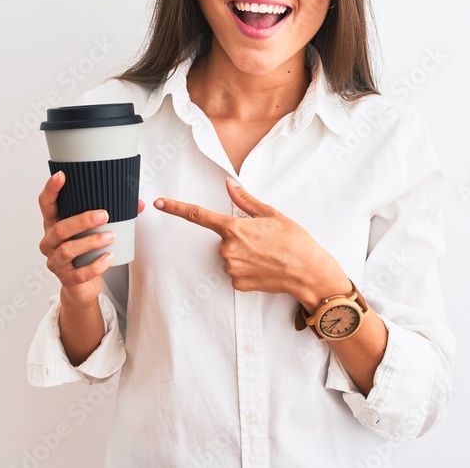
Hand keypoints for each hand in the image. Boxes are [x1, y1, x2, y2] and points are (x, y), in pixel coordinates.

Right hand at [38, 171, 144, 307]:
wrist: (81, 285)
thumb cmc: (86, 252)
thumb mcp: (94, 231)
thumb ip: (114, 216)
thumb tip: (138, 203)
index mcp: (53, 224)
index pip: (46, 204)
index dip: (51, 190)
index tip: (62, 175)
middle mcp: (49, 242)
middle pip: (60, 229)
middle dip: (82, 220)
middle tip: (104, 215)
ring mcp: (55, 262)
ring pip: (68, 250)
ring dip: (91, 242)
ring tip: (110, 236)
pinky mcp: (66, 279)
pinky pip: (79, 273)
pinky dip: (96, 266)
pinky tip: (109, 258)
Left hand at [153, 177, 345, 303]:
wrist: (308, 272)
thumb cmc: (295, 241)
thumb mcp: (272, 214)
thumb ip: (245, 201)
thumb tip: (229, 185)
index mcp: (234, 228)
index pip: (198, 215)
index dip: (176, 208)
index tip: (160, 203)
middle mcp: (228, 249)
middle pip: (223, 238)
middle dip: (239, 237)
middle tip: (263, 240)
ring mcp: (231, 268)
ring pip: (229, 256)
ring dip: (244, 254)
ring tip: (267, 254)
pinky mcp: (237, 284)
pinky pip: (235, 272)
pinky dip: (247, 269)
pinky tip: (264, 268)